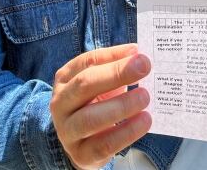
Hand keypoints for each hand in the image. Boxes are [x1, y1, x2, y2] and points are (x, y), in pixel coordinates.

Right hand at [50, 44, 151, 169]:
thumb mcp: (101, 83)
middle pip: (85, 85)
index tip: (137, 52)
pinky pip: (103, 145)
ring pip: (90, 118)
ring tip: (145, 97)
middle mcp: (61, 103)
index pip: (87, 61)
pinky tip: (144, 121)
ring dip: (121, 106)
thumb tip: (139, 56)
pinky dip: (126, 133)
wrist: (81, 142)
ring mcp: (67, 130)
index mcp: (65, 79)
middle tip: (144, 67)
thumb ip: (117, 68)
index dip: (113, 55)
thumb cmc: (95, 104)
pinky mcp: (81, 154)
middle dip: (116, 74)